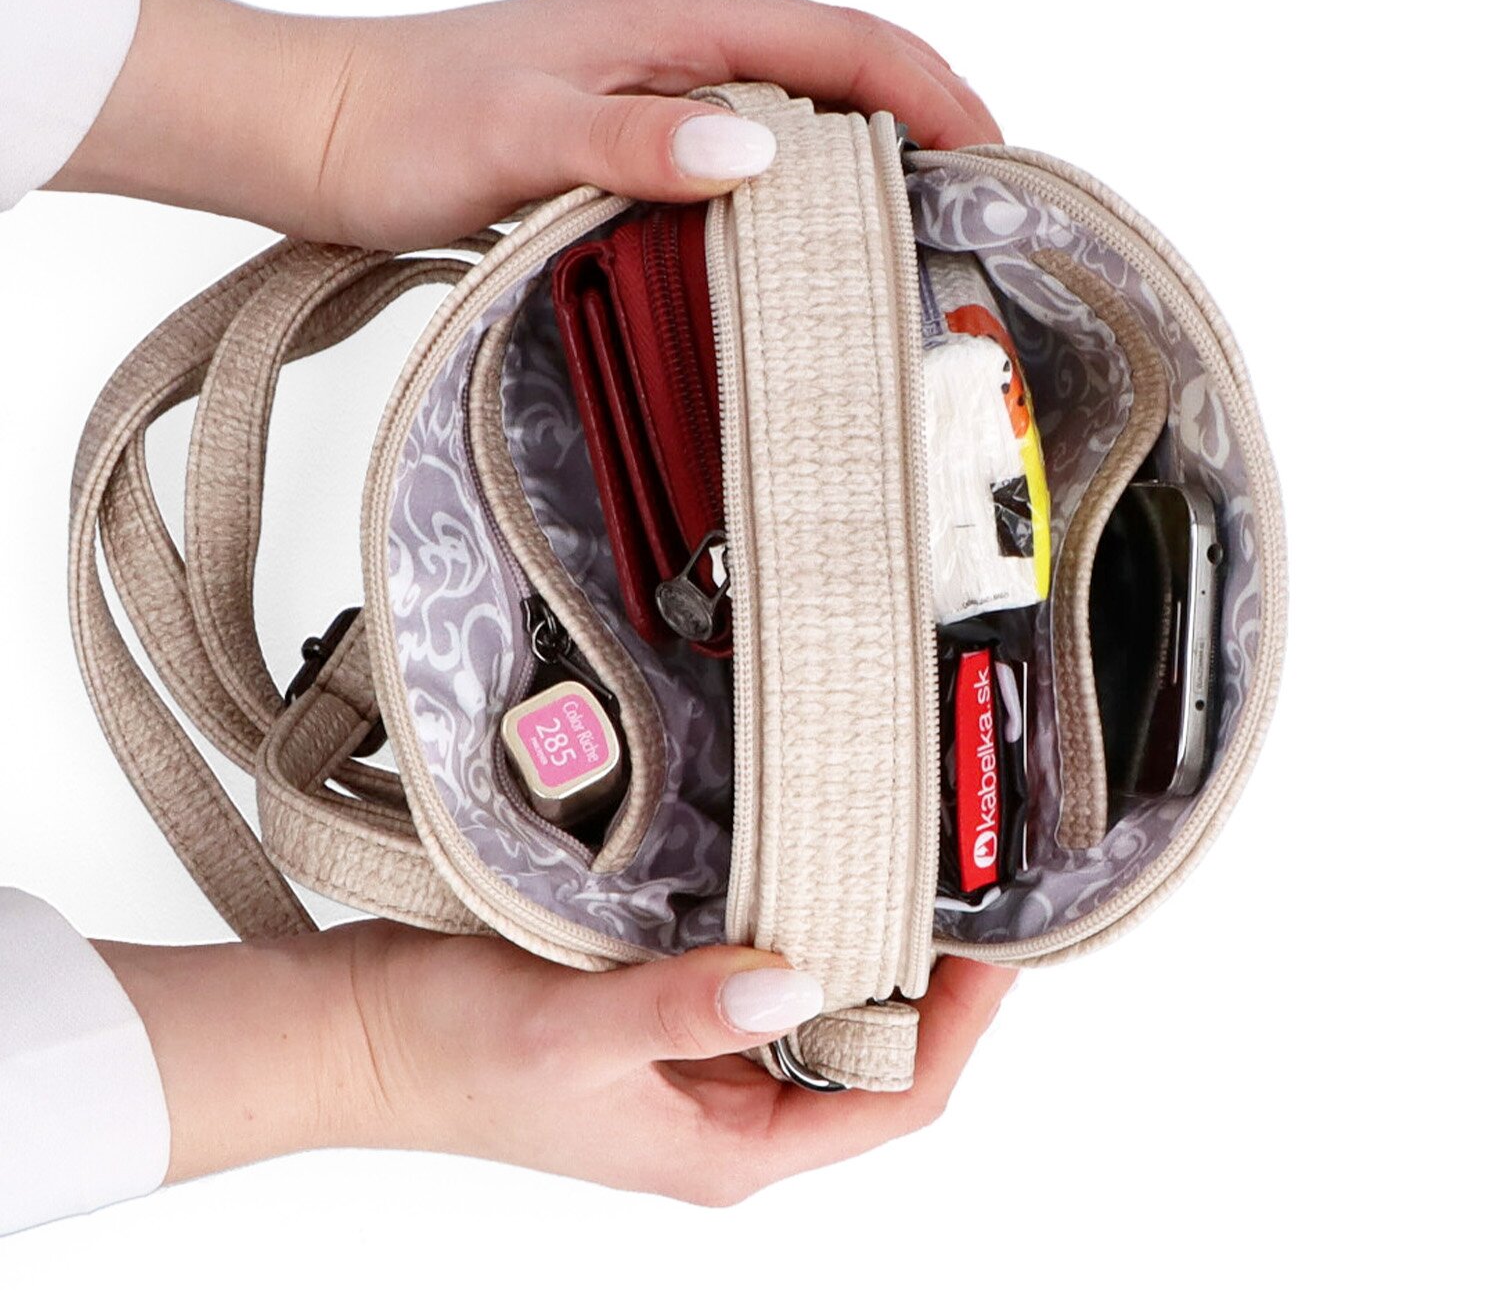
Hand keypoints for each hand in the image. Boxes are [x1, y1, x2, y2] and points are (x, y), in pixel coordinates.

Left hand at [50, 0, 1000, 249]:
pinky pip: (737, 148)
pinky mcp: (625, 127)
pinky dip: (788, 188)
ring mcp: (652, 82)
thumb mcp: (523, 135)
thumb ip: (638, 142)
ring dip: (858, 163)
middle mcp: (674, 39)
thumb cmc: (400, 121)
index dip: (933, 91)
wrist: (312, 125)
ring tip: (904, 239)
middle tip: (966, 215)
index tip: (990, 156)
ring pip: (790, 112)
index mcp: (673, 20)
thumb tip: (757, 157)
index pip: (845, 41)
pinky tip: (790, 245)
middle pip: (836, 70)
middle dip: (917, 128)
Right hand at [97, 924, 1015, 1203]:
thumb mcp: (572, 1032)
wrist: (359, 1031)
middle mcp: (728, 1114)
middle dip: (931, 984)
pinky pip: (767, 978)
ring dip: (868, 951)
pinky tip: (808, 873)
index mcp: (728, 1148)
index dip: (960, 1028)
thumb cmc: (449, 1055)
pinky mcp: (671, 1016)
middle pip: (876, 1058)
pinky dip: (802, 931)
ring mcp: (701, 1064)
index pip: (893, 1100)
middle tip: (964, 889)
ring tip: (906, 871)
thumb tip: (799, 979)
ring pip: (825, 1013)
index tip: (997, 945)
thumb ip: (687, 1009)